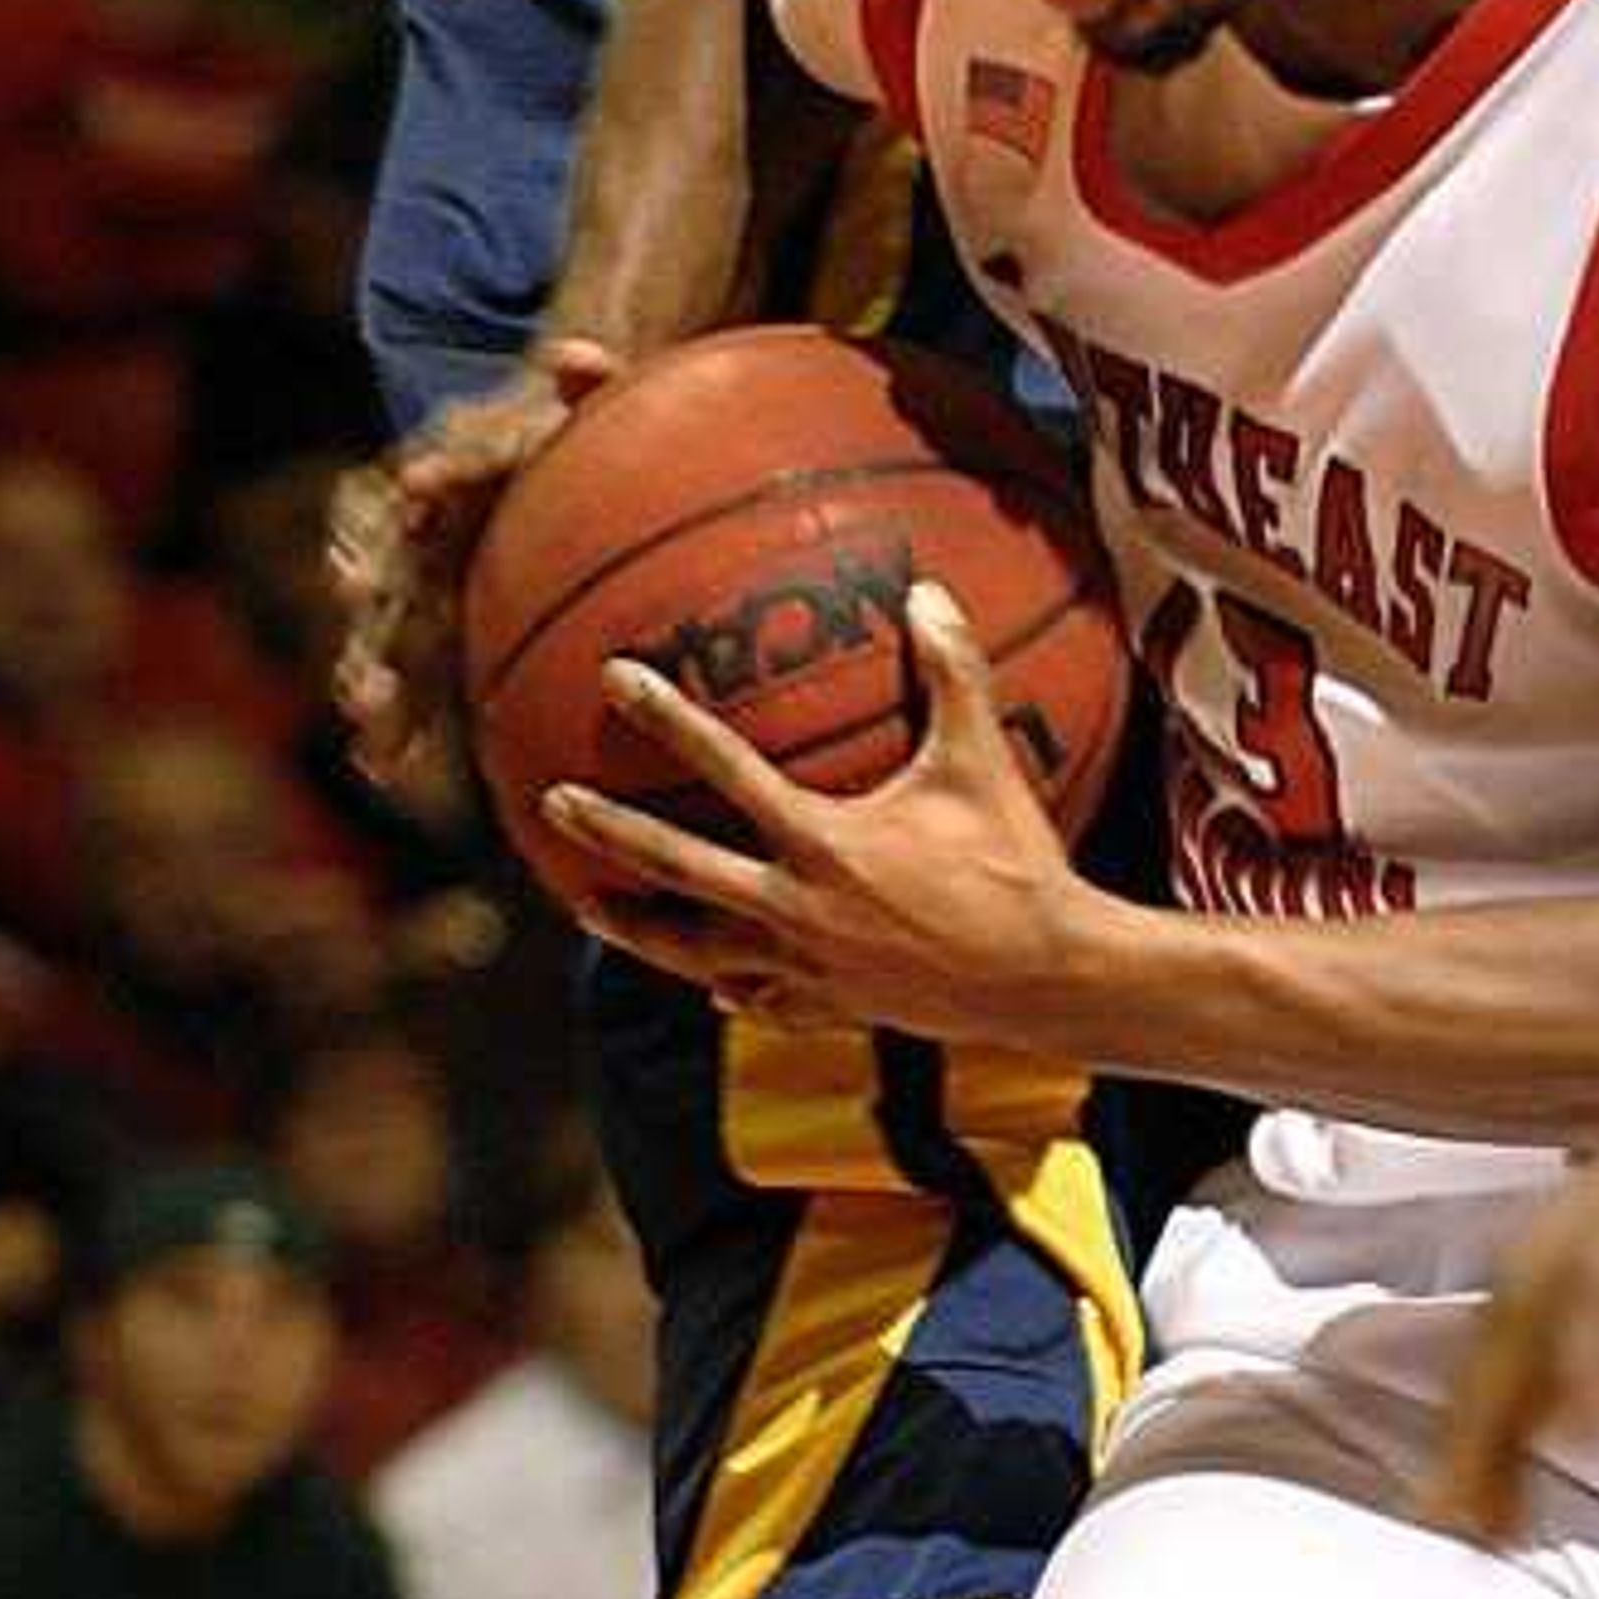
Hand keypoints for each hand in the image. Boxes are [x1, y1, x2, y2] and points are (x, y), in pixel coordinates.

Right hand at [347, 346, 616, 788]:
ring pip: (382, 633)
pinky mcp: (425, 633)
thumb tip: (577, 354)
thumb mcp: (571, 405)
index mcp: (451, 470)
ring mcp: (413, 587)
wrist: (517, 463)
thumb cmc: (550, 437)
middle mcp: (414, 531)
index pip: (438, 467)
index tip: (421, 484)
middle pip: (385, 563)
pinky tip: (387, 771)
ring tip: (368, 726)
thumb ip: (580, 378)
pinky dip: (397, 721)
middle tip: (362, 641)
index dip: (433, 473)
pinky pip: (410, 677)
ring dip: (372, 675)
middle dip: (370, 596)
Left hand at [546, 579, 1081, 1029]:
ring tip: (588, 907)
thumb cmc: (1017, 864)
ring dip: (639, 929)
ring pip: (698, 951)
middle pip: (678, 870)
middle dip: (610, 834)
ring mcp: (808, 968)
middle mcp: (797, 909)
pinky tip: (711, 984)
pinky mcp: (834, 1008)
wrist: (1047, 980)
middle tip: (552, 804)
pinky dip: (730, 988)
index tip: (613, 678)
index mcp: (823, 844)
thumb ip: (953, 673)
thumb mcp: (985, 760)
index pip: (725, 768)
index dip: (666, 717)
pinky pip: (762, 1000)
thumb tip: (929, 590)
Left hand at [1434, 784, 1598, 1538]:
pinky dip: (1583, 1348)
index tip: (1508, 1437)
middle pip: (1526, 1287)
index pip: (1569, 1250)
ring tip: (1470, 1510)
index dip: (1525, 1350)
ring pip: (1543, 1291)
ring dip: (1499, 1409)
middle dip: (1481, 1411)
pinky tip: (1567, 1422)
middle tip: (1451, 1514)